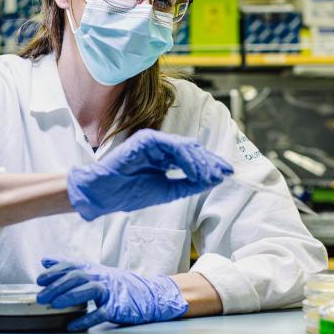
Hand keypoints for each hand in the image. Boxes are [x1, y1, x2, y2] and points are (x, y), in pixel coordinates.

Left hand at [36, 258, 187, 330]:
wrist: (147, 294)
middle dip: (56, 286)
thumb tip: (45, 260)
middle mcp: (101, 277)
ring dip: (68, 297)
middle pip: (76, 277)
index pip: (71, 266)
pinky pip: (100, 313)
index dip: (54, 271)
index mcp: (93, 269)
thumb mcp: (93, 272)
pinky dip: (86, 319)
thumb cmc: (116, 284)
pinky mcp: (117, 306)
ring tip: (53, 305)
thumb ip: (69, 267)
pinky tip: (72, 325)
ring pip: (88, 291)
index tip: (39, 279)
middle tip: (40, 296)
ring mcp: (110, 291)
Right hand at [67, 129, 232, 219]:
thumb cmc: (130, 193)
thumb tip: (214, 179)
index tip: (227, 173)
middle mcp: (160, 148)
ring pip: (184, 146)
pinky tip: (193, 171)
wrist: (106, 194)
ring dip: (199, 162)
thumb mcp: (168, 191)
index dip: (210, 164)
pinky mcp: (146, 139)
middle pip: (192, 149)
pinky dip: (185, 158)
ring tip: (208, 176)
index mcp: (164, 159)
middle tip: (222, 173)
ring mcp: (153, 142)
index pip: (192, 157)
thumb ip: (189, 184)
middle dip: (210, 162)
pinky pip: (172, 146)